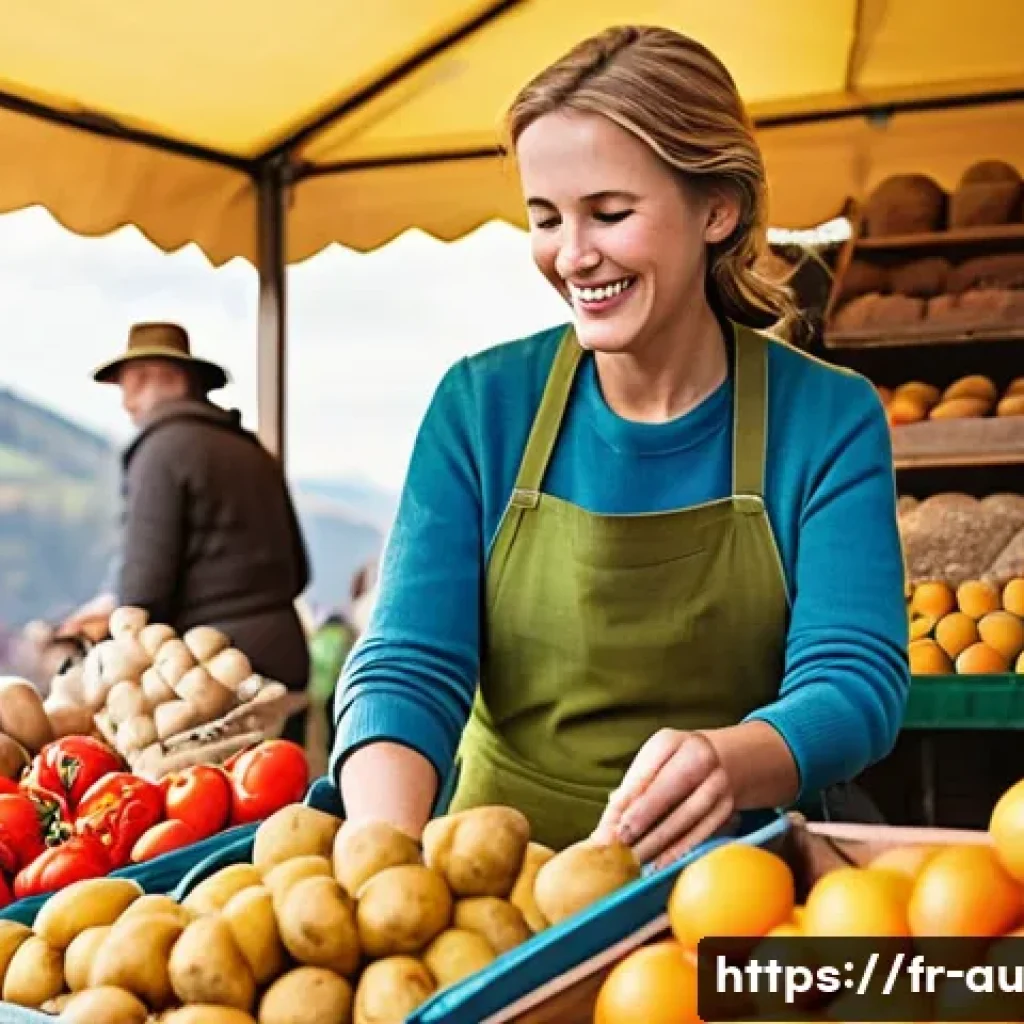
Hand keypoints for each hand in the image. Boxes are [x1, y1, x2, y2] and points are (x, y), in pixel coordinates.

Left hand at [592, 730, 737, 868]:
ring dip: (660, 841)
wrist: (721, 760)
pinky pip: (703, 831)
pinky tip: (662, 864)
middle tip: (621, 843)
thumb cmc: (671, 766)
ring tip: (637, 860)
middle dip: (643, 818)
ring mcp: (717, 782)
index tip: (608, 829)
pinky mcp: (727, 807)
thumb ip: (628, 794)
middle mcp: (698, 757)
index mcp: (669, 742)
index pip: (643, 774)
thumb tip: (604, 832)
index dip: (625, 804)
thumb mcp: (649, 767)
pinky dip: (681, 850)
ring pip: (688, 815)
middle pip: (669, 789)